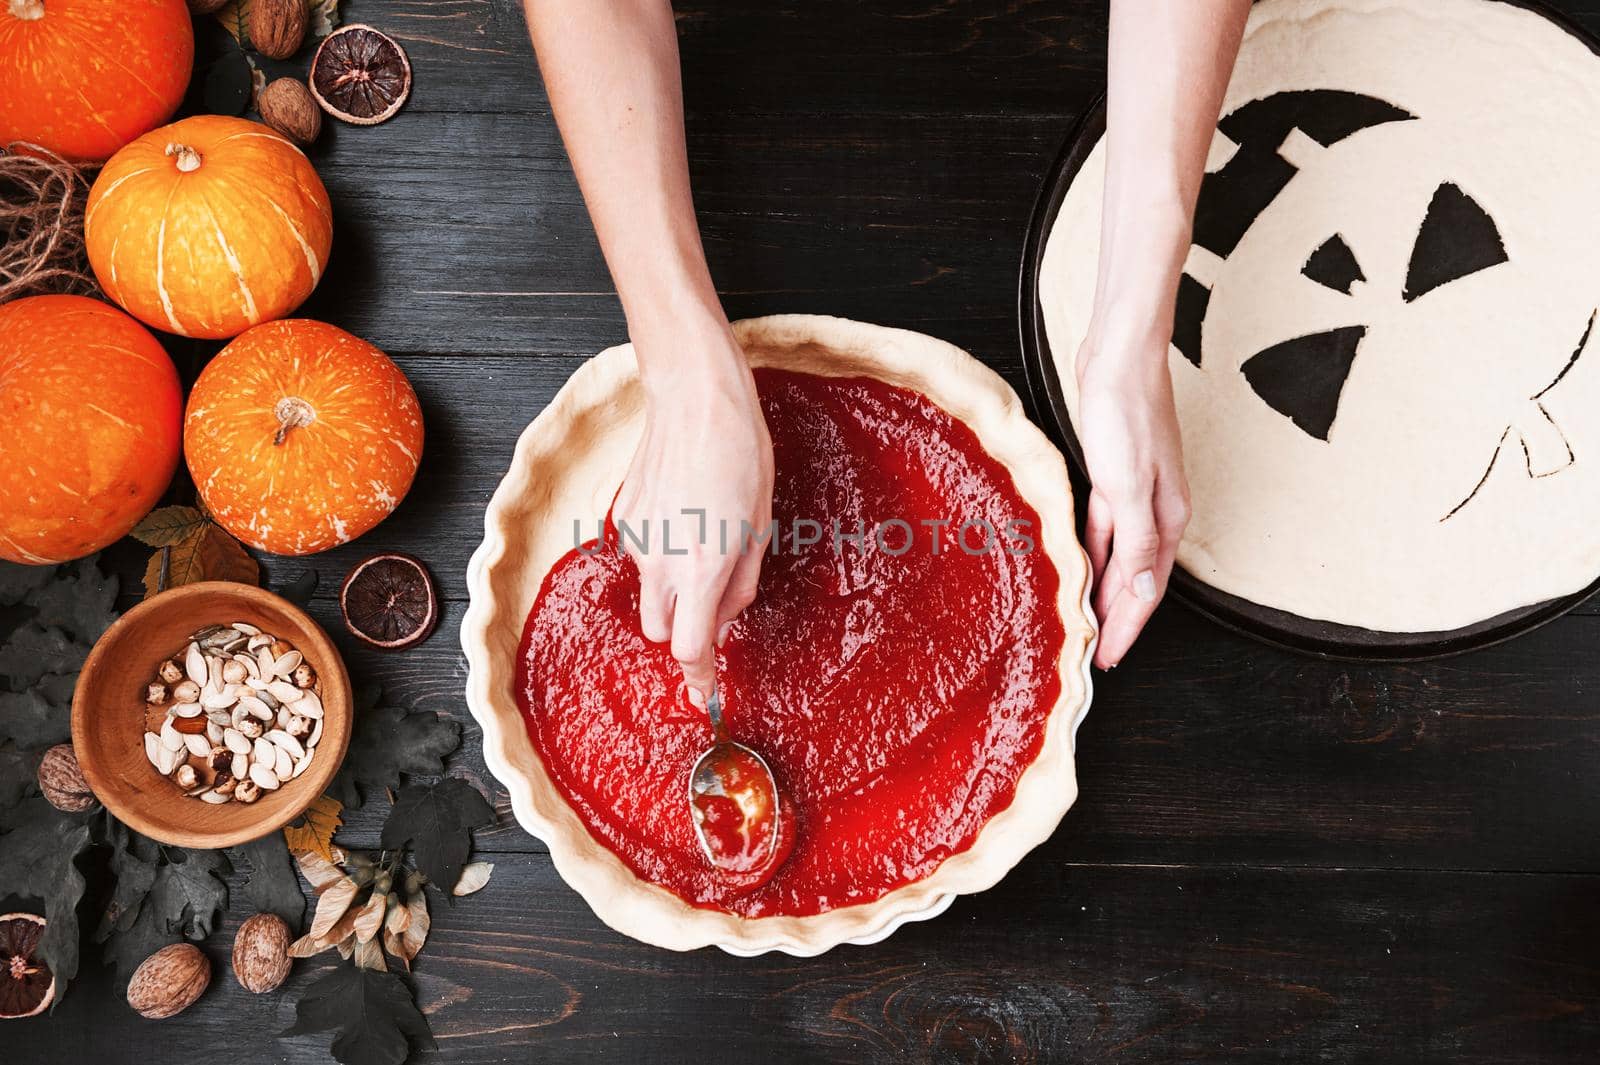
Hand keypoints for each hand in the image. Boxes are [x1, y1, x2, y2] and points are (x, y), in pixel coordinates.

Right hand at [614, 325, 773, 697]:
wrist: (695, 397)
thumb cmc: (741, 453)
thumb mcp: (760, 525)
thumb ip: (742, 583)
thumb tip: (726, 618)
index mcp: (703, 568)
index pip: (689, 650)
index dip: (699, 678)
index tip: (706, 692)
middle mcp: (661, 561)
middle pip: (660, 632)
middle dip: (683, 631)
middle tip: (711, 604)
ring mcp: (635, 539)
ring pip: (647, 593)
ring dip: (670, 591)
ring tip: (700, 544)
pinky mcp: (622, 516)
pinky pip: (640, 554)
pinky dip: (659, 551)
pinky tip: (682, 511)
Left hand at [1075, 326, 1189, 669]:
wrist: (1120, 358)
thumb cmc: (1126, 416)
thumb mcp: (1128, 486)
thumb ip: (1138, 541)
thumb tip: (1145, 592)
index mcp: (1166, 519)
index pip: (1148, 591)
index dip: (1128, 628)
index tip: (1108, 660)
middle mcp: (1157, 511)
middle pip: (1137, 579)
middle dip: (1120, 618)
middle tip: (1097, 653)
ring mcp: (1137, 492)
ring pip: (1121, 556)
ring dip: (1106, 589)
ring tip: (1088, 620)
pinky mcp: (1115, 474)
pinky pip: (1105, 528)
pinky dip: (1095, 551)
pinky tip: (1080, 562)